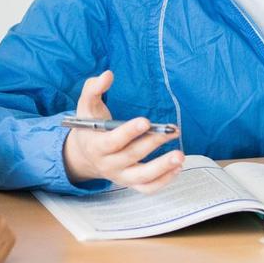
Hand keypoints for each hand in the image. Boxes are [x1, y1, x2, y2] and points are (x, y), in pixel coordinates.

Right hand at [61, 70, 182, 191]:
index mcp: (95, 145)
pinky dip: (164, 181)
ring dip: (162, 168)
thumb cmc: (90, 125)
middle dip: (152, 143)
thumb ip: (94, 88)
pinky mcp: (130, 183)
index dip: (129, 132)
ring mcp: (120, 176)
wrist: (84, 153)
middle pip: (131, 156)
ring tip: (179, 156)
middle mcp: (107, 164)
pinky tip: (177, 167)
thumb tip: (108, 75)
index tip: (146, 121)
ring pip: (142, 177)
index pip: (112, 142)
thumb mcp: (85, 105)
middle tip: (171, 130)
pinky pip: (148, 187)